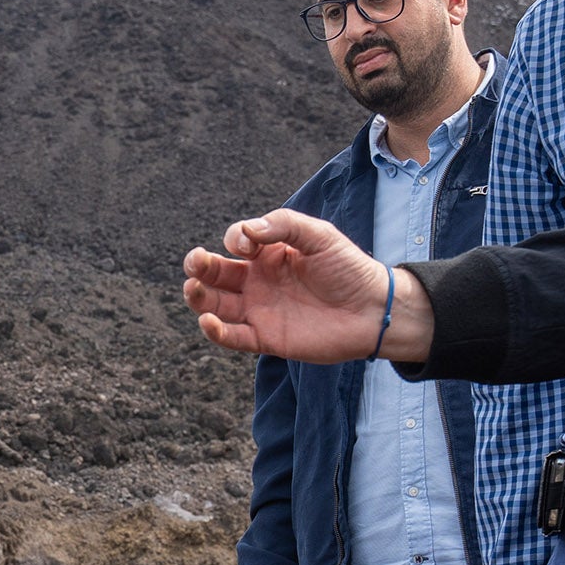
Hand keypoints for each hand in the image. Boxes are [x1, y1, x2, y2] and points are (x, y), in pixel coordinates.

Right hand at [183, 210, 433, 365]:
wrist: (372, 309)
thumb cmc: (348, 268)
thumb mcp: (319, 235)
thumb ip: (284, 226)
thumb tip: (246, 231)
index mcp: (269, 254)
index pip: (236, 243)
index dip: (234, 240)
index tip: (248, 245)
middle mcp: (258, 281)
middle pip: (216, 274)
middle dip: (199, 266)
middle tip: (196, 262)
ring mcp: (259, 310)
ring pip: (216, 305)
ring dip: (198, 297)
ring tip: (192, 289)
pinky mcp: (266, 338)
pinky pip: (233, 337)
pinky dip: (216, 332)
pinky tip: (207, 322)